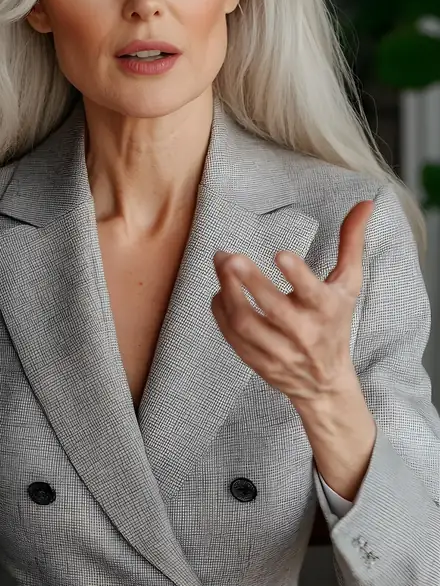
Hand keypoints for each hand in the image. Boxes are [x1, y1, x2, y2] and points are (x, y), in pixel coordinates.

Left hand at [211, 200, 374, 404]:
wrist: (324, 382)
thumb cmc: (336, 323)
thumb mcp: (348, 285)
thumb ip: (351, 243)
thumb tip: (365, 203)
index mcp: (326, 310)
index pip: (312, 293)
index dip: (297, 275)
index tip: (281, 253)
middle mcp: (303, 333)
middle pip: (273, 308)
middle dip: (249, 281)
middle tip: (229, 256)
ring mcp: (279, 350)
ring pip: (247, 324)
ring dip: (230, 294)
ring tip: (221, 265)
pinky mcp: (258, 361)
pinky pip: (234, 337)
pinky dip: (222, 313)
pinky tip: (220, 291)